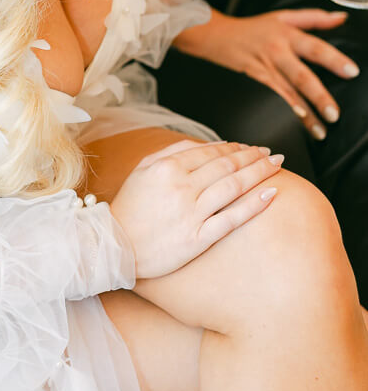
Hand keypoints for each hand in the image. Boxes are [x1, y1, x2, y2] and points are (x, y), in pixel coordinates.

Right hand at [110, 138, 281, 277]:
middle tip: (272, 153)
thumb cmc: (129, 206)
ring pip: (233, 187)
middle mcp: (182, 187)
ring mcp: (191, 213)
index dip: (235, 148)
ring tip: (276, 165)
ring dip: (259, 173)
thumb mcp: (142, 171)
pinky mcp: (197, 238)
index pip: (211, 152)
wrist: (114, 245)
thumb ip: (171, 153)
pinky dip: (254, 205)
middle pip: (227, 166)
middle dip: (254, 157)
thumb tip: (205, 145)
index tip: (251, 147)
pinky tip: (272, 194)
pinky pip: (232, 218)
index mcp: (167, 168)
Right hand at [173, 8, 358, 141]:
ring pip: (288, 94)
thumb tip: (341, 17)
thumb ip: (314, 18)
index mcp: (288, 34)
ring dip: (305, 114)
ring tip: (320, 130)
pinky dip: (283, 110)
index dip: (333, 59)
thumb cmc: (253, 27)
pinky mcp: (253, 81)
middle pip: (301, 76)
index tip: (351, 72)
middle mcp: (277, 52)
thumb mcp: (283, 16)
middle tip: (334, 114)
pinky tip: (294, 123)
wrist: (215, 35)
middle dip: (318, 96)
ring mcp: (264, 69)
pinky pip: (271, 98)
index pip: (315, 47)